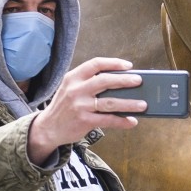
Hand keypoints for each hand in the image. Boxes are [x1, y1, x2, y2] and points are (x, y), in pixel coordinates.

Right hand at [27, 57, 146, 164]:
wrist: (48, 127)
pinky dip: (122, 121)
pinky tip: (131, 121)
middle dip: (125, 80)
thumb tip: (120, 83)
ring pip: (110, 102)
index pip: (95, 64)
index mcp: (73, 77)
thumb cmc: (65, 106)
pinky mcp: (84, 121)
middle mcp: (76, 90)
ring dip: (129, 103)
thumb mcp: (71, 88)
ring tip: (143, 104)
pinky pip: (108, 120)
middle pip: (104, 81)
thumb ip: (89, 83)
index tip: (128, 66)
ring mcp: (80, 106)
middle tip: (139, 81)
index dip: (113, 63)